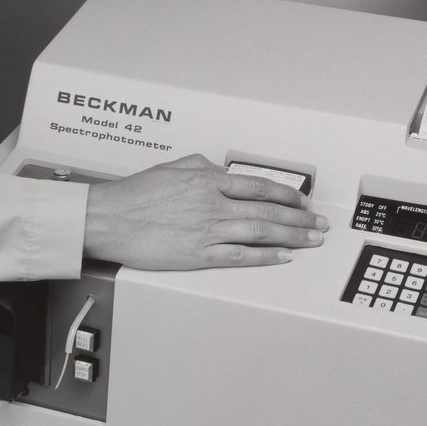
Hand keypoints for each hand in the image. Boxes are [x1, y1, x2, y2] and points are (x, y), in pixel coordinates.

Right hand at [82, 154, 328, 269]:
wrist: (107, 218)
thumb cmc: (133, 196)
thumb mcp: (172, 168)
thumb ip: (202, 168)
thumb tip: (221, 172)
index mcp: (208, 180)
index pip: (259, 186)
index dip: (287, 195)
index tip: (302, 201)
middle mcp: (213, 203)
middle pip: (268, 209)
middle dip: (300, 218)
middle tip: (319, 223)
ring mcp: (208, 230)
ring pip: (261, 231)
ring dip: (292, 236)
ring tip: (311, 240)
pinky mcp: (198, 254)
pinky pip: (240, 256)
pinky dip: (265, 257)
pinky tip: (282, 257)